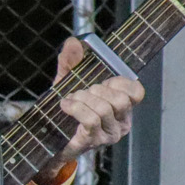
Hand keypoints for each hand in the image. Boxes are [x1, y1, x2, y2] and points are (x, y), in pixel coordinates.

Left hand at [40, 36, 142, 179]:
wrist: (48, 138)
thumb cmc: (65, 110)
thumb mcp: (68, 82)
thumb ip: (71, 62)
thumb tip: (73, 42)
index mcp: (124, 108)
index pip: (137, 92)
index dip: (120, 82)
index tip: (103, 81)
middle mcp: (121, 123)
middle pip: (119, 100)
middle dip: (96, 90)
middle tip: (81, 92)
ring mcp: (108, 135)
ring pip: (103, 109)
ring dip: (83, 99)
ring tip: (70, 99)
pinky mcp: (93, 142)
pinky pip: (90, 119)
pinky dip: (76, 108)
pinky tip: (65, 105)